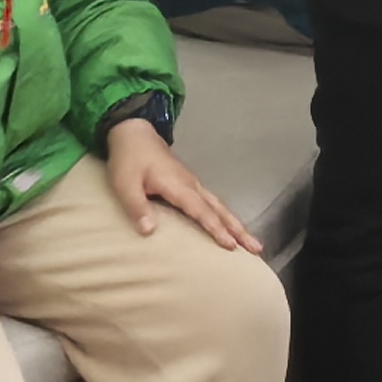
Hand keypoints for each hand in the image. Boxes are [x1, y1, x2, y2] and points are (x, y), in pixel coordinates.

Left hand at [106, 114, 260, 253]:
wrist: (134, 133)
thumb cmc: (129, 160)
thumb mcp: (125, 185)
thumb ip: (137, 207)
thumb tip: (149, 232)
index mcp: (178, 186)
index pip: (201, 211)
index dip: (215, 229)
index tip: (231, 246)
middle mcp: (192, 185)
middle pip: (220, 210)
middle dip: (238, 229)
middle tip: (256, 248)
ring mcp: (193, 183)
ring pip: (220, 206)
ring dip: (236, 224)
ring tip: (251, 242)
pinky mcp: (190, 183)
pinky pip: (213, 202)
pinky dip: (225, 216)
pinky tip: (229, 226)